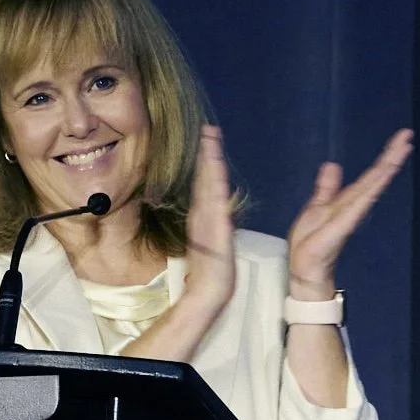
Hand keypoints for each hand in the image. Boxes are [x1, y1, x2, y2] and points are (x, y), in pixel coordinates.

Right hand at [183, 125, 236, 307]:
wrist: (212, 290)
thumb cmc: (211, 274)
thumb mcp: (210, 247)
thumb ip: (206, 230)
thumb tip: (207, 219)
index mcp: (204, 217)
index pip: (205, 184)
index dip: (206, 163)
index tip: (208, 142)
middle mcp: (204, 213)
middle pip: (205, 177)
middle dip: (207, 152)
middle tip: (209, 128)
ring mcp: (208, 216)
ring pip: (209, 181)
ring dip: (210, 157)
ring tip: (211, 135)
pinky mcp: (214, 222)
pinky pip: (214, 195)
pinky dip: (213, 176)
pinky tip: (215, 163)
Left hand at [286, 128, 412, 294]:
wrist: (305, 267)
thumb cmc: (311, 242)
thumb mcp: (317, 206)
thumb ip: (327, 188)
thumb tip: (332, 165)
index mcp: (348, 200)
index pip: (370, 175)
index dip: (384, 156)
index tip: (400, 138)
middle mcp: (354, 205)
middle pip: (376, 176)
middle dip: (391, 155)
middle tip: (407, 135)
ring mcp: (351, 214)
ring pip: (373, 185)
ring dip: (387, 166)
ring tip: (401, 149)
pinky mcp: (344, 223)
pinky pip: (361, 202)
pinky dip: (372, 187)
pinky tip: (383, 175)